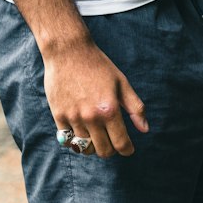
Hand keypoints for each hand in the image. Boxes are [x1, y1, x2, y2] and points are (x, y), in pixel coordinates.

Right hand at [43, 37, 148, 158]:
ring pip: (85, 148)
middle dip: (111, 150)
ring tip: (97, 136)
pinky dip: (76, 141)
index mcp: (109, 110)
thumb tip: (144, 129)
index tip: (128, 148)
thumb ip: (135, 107)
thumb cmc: (98, 66)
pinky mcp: (58, 116)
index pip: (121, 144)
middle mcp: (91, 117)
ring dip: (93, 146)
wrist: (68, 52)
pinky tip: (82, 132)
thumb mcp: (122, 83)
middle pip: (103, 151)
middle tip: (112, 141)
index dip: (127, 149)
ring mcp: (73, 118)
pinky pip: (68, 141)